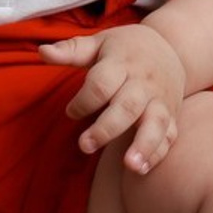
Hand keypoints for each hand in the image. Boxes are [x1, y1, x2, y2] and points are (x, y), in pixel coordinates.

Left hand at [39, 24, 186, 174]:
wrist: (171, 46)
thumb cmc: (124, 48)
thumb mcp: (98, 43)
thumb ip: (70, 50)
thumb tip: (41, 52)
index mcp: (121, 62)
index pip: (101, 84)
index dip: (83, 101)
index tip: (70, 113)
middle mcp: (143, 82)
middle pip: (127, 106)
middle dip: (106, 128)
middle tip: (84, 146)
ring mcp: (160, 99)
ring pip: (155, 123)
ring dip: (144, 145)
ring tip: (129, 166)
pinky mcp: (171, 114)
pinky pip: (169, 135)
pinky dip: (159, 153)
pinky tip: (142, 169)